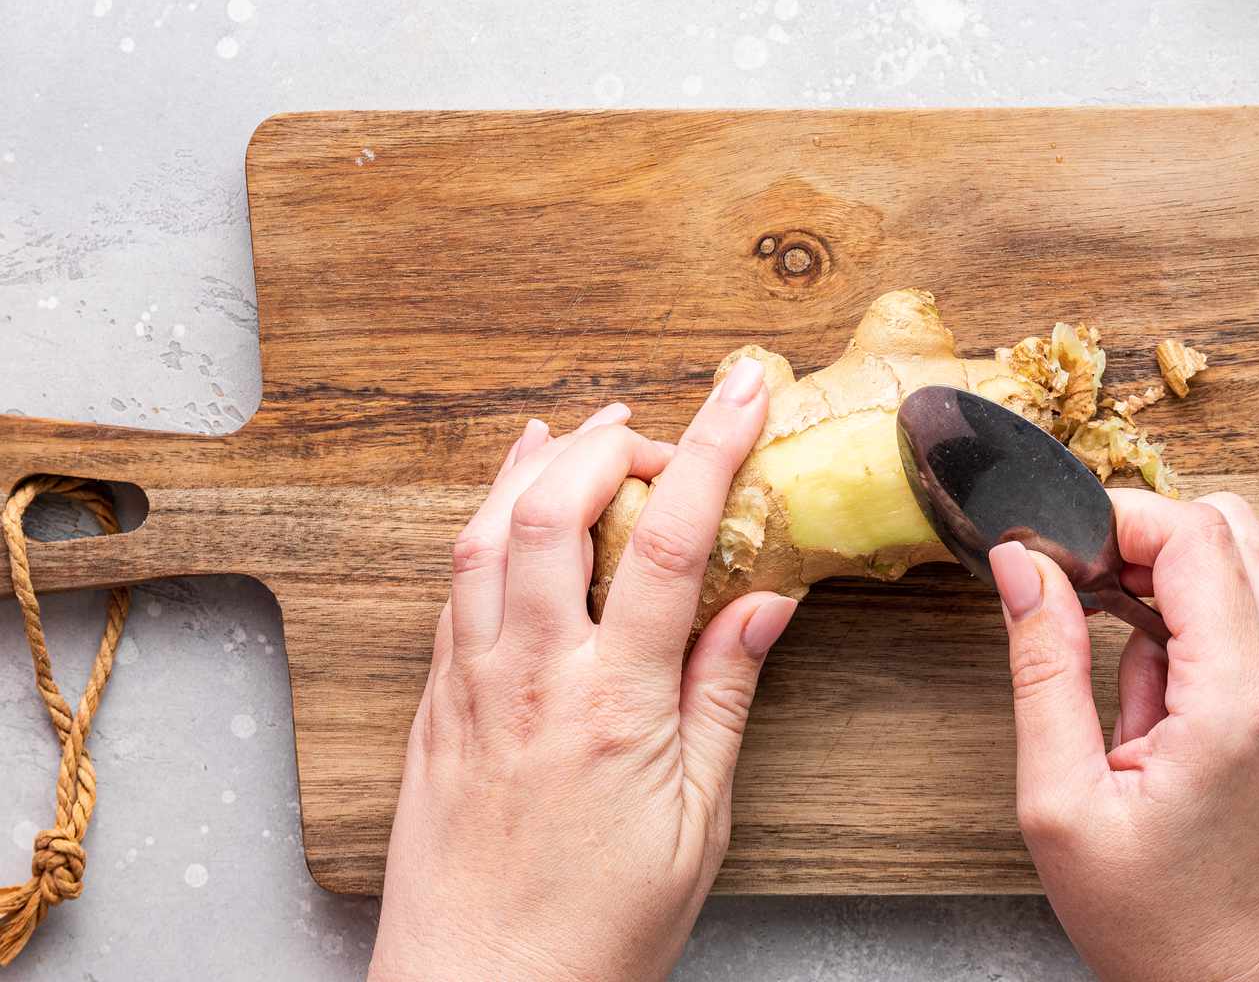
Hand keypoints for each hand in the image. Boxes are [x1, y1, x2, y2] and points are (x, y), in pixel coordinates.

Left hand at [369, 358, 797, 981]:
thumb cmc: (595, 930)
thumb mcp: (697, 823)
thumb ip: (722, 697)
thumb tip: (762, 604)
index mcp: (612, 704)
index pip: (667, 541)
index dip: (711, 448)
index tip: (743, 393)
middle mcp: (529, 675)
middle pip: (551, 508)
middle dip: (611, 442)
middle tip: (664, 433)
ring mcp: (469, 684)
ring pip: (483, 533)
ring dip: (536, 464)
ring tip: (583, 428)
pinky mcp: (434, 703)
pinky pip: (450, 584)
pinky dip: (482, 523)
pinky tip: (505, 507)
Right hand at [989, 490, 1258, 981]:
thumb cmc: (1154, 919)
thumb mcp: (1060, 799)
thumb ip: (1042, 665)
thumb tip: (1025, 566)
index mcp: (1239, 706)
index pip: (1196, 537)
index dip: (1122, 520)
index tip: (1074, 550)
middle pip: (1238, 537)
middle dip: (1154, 549)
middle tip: (1098, 606)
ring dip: (1190, 606)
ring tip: (1149, 699)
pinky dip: (1228, 647)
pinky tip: (1192, 718)